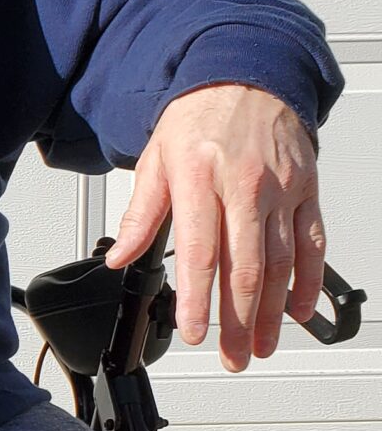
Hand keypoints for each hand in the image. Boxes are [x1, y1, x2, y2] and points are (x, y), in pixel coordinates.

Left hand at [106, 81, 325, 372]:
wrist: (245, 75)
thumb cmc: (199, 118)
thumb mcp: (156, 160)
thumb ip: (140, 214)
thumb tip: (120, 256)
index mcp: (201, 182)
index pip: (200, 253)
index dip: (198, 299)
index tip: (194, 331)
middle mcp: (246, 188)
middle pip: (244, 268)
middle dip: (237, 320)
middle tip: (232, 356)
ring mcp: (282, 191)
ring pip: (280, 262)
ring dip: (272, 312)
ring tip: (260, 345)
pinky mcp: (306, 190)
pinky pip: (311, 243)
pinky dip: (307, 281)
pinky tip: (298, 311)